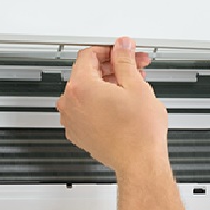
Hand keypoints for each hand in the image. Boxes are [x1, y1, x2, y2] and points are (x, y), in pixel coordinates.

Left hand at [56, 37, 166, 175]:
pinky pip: (87, 110)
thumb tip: (121, 47)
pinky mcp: (79, 133)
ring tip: (133, 85)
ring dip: (109, 84)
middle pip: (88, 73)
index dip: (110, 50)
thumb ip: (125, 60)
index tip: (122, 52)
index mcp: (80, 88)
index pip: (88, 56)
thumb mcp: (135, 86)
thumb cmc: (138, 132)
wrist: (139, 162)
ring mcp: (72, 121)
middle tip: (135, 66)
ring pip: (88, 92)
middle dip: (113, 67)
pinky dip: (101, 103)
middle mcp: (70, 104)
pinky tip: (122, 102)